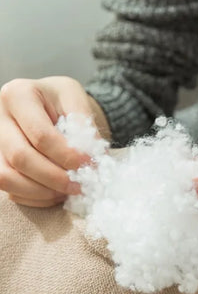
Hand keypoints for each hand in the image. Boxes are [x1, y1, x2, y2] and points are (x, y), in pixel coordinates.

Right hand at [0, 76, 109, 206]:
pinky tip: (56, 194)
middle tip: (79, 185)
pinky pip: (10, 189)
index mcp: (19, 95)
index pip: (41, 136)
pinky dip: (35, 198)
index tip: (89, 165)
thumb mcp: (77, 102)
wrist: (49, 104)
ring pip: (7, 177)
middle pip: (20, 157)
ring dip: (41, 192)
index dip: (67, 156)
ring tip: (67, 191)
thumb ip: (84, 128)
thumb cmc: (62, 101)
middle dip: (54, 178)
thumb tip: (92, 160)